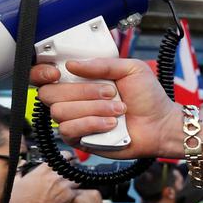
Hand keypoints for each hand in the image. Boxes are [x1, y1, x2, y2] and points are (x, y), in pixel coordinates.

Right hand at [7, 163, 77, 202]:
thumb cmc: (21, 202)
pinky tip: (68, 195)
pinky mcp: (69, 195)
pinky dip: (74, 192)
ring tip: (69, 184)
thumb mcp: (17, 183)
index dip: (68, 156)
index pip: (64, 155)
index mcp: (44, 169)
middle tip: (73, 170)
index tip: (68, 159)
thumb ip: (21, 170)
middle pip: (73, 165)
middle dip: (73, 167)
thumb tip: (21, 163)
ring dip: (75, 180)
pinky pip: (76, 190)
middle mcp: (56, 175)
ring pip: (77, 178)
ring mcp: (64, 185)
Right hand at [32, 58, 182, 157]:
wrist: (160, 124)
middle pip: (49, 93)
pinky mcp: (79, 139)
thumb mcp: (132, 69)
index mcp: (81, 79)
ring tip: (118, 109)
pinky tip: (111, 124)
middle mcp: (73, 98)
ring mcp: (75, 119)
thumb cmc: (148, 97)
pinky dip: (92, 124)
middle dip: (82, 91)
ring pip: (59, 112)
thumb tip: (72, 64)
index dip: (42, 73)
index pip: (44, 75)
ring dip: (93, 108)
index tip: (57, 73)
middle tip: (110, 92)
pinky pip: (69, 130)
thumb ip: (103, 64)